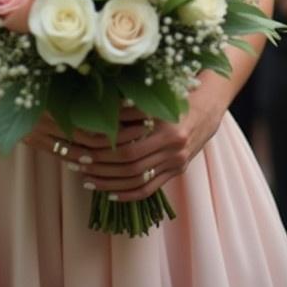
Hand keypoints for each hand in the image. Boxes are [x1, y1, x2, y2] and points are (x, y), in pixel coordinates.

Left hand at [24, 71, 228, 201]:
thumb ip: (132, 105)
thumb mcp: (157, 93)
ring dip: (109, 181)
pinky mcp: (178, 170)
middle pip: (129, 162)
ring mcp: (177, 161)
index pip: (126, 142)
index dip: (100, 145)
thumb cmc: (178, 92)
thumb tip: (99, 109)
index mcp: (165, 123)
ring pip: (137, 178)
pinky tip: (110, 193)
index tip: (79, 142)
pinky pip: (151, 188)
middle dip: (100, 163)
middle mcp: (173, 144)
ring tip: (86, 179)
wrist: (209, 105)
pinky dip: (129, 194)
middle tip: (77, 161)